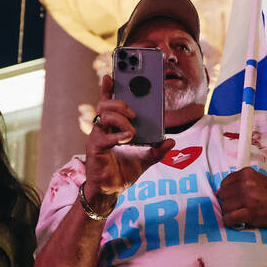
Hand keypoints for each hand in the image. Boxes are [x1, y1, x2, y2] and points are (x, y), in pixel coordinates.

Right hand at [83, 75, 174, 208]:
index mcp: (113, 126)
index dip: (109, 88)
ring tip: (132, 130)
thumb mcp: (146, 160)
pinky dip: (117, 135)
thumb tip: (171, 141)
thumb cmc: (123, 172)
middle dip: (119, 102)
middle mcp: (102, 128)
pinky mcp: (95, 149)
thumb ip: (158, 150)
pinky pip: (103, 136)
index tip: (112, 75)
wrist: (111, 191)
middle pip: (104, 104)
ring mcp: (97, 137)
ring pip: (103, 115)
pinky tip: (127, 138)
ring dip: (120, 118)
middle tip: (133, 112)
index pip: (109, 102)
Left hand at [215, 168, 266, 229]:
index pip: (225, 182)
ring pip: (225, 206)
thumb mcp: (258, 179)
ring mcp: (248, 198)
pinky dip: (229, 221)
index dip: (226, 191)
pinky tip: (233, 221)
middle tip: (234, 206)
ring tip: (237, 213)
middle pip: (223, 194)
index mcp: (247, 174)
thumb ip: (242, 181)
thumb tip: (223, 189)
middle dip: (226, 201)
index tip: (230, 197)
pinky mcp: (249, 212)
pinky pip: (230, 217)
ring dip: (228, 212)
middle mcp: (247, 184)